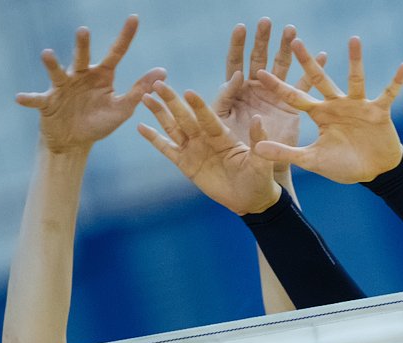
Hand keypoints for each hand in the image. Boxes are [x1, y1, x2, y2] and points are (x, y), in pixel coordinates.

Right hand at [16, 16, 164, 153]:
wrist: (74, 141)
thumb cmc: (98, 122)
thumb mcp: (122, 109)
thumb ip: (140, 90)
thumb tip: (163, 71)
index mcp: (102, 76)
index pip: (116, 53)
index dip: (126, 36)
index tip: (135, 18)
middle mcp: (81, 76)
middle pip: (83, 57)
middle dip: (82, 45)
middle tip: (84, 31)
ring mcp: (62, 88)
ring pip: (57, 72)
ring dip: (52, 64)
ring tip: (47, 54)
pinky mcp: (47, 103)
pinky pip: (37, 99)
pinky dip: (29, 98)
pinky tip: (20, 98)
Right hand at [138, 82, 279, 215]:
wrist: (250, 199)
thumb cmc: (259, 178)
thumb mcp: (261, 160)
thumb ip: (258, 140)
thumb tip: (259, 118)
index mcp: (222, 135)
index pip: (207, 117)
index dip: (198, 106)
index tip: (188, 92)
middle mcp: (205, 138)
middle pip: (185, 116)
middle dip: (171, 101)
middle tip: (157, 84)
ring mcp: (193, 149)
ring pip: (173, 127)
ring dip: (159, 113)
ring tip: (145, 97)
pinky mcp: (185, 163)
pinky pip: (167, 148)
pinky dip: (154, 139)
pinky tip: (140, 126)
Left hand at [213, 20, 327, 162]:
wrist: (261, 173)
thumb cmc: (237, 153)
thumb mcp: (225, 124)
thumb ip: (225, 100)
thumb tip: (236, 76)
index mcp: (237, 93)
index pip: (235, 63)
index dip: (238, 45)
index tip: (242, 27)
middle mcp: (256, 90)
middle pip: (259, 59)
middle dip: (264, 40)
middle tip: (267, 22)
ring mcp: (275, 96)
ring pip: (282, 67)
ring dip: (287, 49)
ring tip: (292, 31)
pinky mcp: (293, 107)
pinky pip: (305, 85)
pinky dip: (314, 71)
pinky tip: (322, 55)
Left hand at [252, 36, 402, 183]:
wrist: (375, 173)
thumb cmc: (344, 165)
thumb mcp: (312, 160)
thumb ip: (287, 153)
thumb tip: (257, 149)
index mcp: (320, 115)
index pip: (295, 97)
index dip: (278, 86)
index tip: (260, 72)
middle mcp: (337, 105)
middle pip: (320, 79)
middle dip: (308, 62)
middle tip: (294, 40)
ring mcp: (359, 106)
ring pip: (355, 79)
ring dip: (355, 60)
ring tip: (354, 39)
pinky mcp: (379, 111)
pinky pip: (389, 93)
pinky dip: (397, 81)